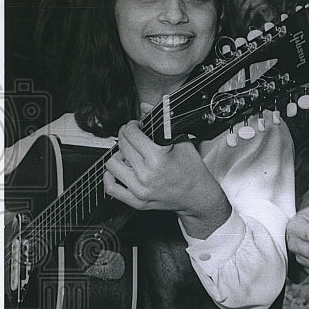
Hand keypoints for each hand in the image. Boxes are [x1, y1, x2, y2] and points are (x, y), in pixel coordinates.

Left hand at [104, 117, 230, 237]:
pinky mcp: (137, 201)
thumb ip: (162, 122)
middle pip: (122, 146)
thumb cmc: (192, 170)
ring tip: (128, 154)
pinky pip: (111, 188)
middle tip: (132, 135)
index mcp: (158, 158)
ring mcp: (140, 190)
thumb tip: (145, 106)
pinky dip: (110, 176)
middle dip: (125, 135)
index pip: (132, 134)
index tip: (136, 125)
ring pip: (112, 164)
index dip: (132, 125)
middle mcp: (147, 175)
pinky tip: (118, 169)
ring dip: (118, 155)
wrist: (198, 196)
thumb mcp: (182, 141)